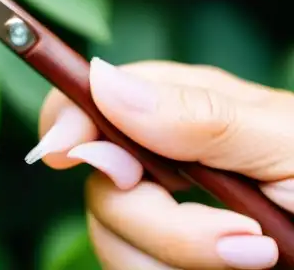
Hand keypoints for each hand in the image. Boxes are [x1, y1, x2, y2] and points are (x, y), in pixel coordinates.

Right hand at [30, 58, 293, 269]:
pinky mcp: (173, 261)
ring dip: (181, 260)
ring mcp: (170, 217)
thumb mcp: (288, 145)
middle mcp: (164, 161)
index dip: (64, 121)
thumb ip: (199, 119)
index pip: (86, 100)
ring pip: (112, 241)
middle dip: (160, 222)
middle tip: (244, 240)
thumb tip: (103, 81)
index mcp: (183, 111)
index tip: (62, 151)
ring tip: (262, 260)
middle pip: (96, 185)